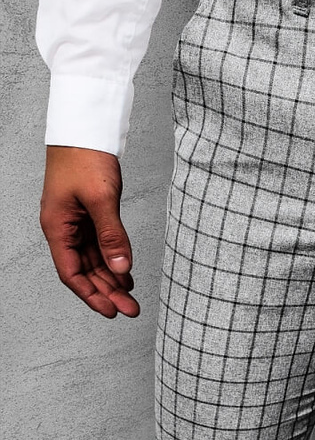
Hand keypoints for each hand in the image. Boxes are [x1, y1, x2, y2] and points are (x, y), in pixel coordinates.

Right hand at [40, 146, 138, 317]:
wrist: (85, 128)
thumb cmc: (85, 156)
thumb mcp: (101, 198)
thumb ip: (112, 236)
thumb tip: (122, 269)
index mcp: (57, 227)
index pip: (71, 273)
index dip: (91, 295)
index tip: (111, 311)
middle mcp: (64, 228)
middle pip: (85, 271)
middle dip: (107, 292)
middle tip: (131, 310)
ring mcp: (76, 222)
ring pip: (94, 261)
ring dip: (112, 280)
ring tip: (131, 298)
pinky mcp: (89, 215)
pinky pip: (100, 246)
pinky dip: (114, 262)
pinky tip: (127, 275)